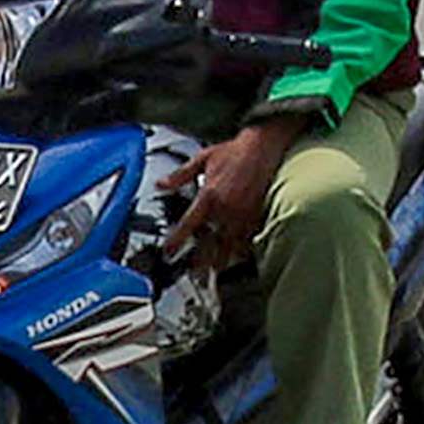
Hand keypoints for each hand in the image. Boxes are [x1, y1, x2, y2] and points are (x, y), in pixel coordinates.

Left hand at [162, 116, 301, 267]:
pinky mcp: (257, 215)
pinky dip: (242, 248)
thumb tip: (161, 184)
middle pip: (210, 242)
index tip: (169, 253)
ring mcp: (243, 214)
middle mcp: (225, 208)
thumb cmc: (234, 151)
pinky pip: (248, 237)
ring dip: (222, 260)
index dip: (177, 241)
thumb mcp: (202, 158)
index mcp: (209, 195)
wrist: (262, 147)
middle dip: (201, 261)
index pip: (189, 225)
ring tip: (215, 273)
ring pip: (230, 244)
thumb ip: (180, 175)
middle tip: (195, 275)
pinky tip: (238, 257)